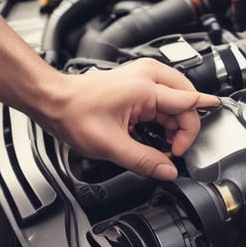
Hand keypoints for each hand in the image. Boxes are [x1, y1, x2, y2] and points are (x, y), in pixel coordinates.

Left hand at [39, 58, 219, 179]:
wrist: (55, 100)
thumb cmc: (74, 113)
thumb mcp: (111, 146)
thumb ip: (144, 160)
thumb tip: (168, 171)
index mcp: (146, 88)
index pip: (189, 104)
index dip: (191, 131)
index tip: (188, 147)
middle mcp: (148, 75)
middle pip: (188, 99)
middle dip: (186, 126)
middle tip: (173, 149)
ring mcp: (144, 75)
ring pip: (179, 98)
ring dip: (176, 122)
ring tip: (164, 143)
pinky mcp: (139, 81)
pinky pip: (166, 98)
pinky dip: (166, 116)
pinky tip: (157, 131)